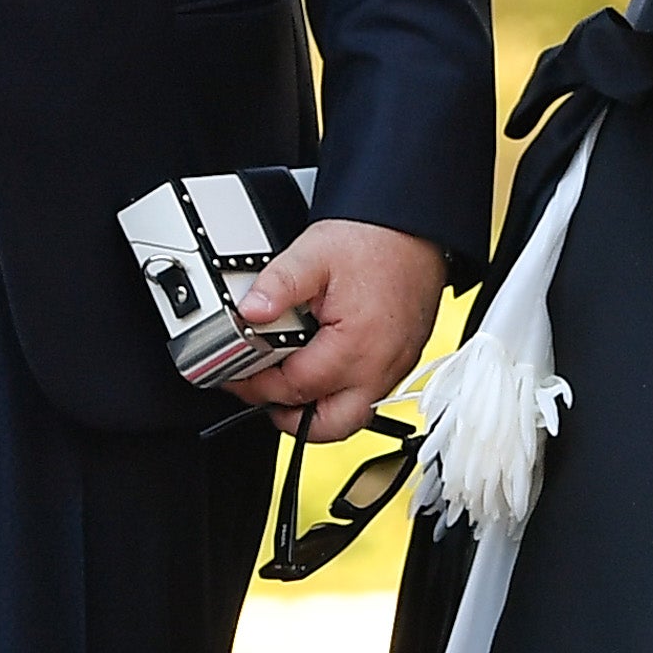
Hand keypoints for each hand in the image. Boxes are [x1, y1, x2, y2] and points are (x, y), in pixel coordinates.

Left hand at [217, 217, 442, 437]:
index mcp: (355, 346)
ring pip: (352, 417)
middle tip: (262, 397)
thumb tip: (248, 312)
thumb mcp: (313, 254)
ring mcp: (395, 367)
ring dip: (317, 410)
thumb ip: (277, 285)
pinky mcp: (402, 360)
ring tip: (289, 385)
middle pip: (329, 425)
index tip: (237, 378)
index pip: (296, 388)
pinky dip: (341, 393)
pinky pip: (369, 396)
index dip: (258, 388)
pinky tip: (322, 368)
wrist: (415, 226)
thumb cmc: (374, 240)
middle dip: (290, 419)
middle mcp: (380, 367)